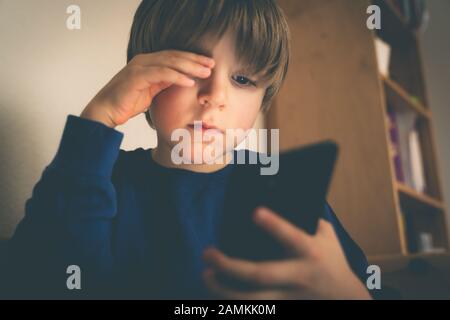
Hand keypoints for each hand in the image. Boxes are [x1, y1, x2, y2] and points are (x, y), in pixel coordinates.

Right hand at [80, 50, 214, 127]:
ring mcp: (139, 66)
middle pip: (175, 56)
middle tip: (212, 64)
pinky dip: (177, 77)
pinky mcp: (136, 76)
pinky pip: (161, 74)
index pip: (174, 57)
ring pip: (170, 62)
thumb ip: (164, 83)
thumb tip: (182, 80)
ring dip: (190, 67)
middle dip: (195, 60)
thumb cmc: (127, 103)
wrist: (106, 111)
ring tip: (205, 72)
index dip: (192, 59)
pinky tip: (189, 82)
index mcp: (148, 63)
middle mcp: (144, 61)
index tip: (209, 64)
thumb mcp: (151, 91)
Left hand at [202, 206, 371, 299]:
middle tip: (207, 253)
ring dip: (223, 290)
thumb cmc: (331, 259)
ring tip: (206, 275)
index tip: (254, 212)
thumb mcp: (326, 235)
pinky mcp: (284, 309)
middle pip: (260, 274)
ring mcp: (290, 297)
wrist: (346, 299)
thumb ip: (306, 217)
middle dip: (230, 266)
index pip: (291, 237)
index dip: (274, 225)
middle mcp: (299, 276)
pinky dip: (234, 303)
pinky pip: (256, 309)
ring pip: (253, 300)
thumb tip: (276, 196)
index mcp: (311, 252)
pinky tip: (217, 293)